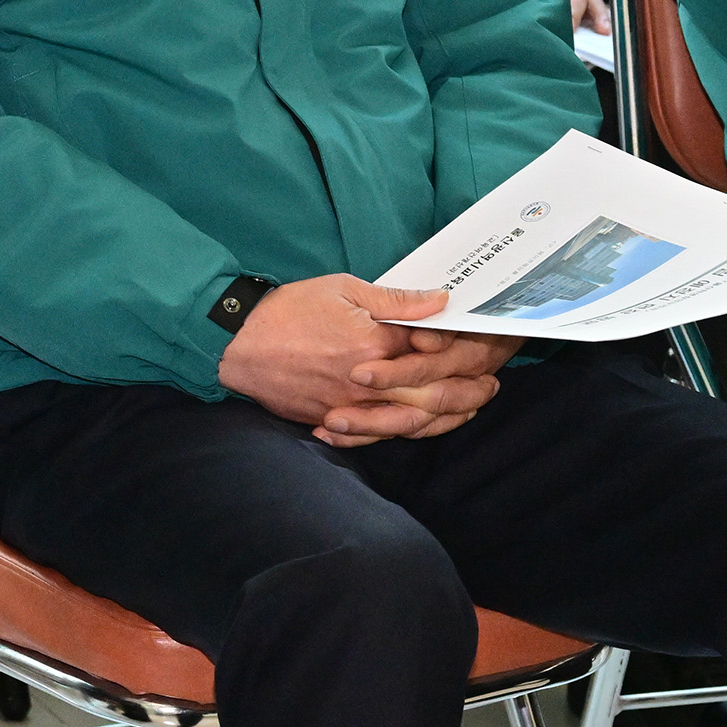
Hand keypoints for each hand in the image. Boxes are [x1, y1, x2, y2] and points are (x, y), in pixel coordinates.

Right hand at [217, 275, 502, 445]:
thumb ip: (395, 300)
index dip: (460, 348)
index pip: (435, 351)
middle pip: (434, 395)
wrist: (235, 343)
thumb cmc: (286, 310)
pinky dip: (407, 434)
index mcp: (376, 344)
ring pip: (413, 423)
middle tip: (491, 386)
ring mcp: (351, 407)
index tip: (478, 343)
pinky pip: (380, 437)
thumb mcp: (342, 289)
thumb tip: (441, 301)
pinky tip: (423, 427)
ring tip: (469, 408)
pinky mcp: (333, 420)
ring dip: (448, 418)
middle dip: (469, 391)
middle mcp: (369, 382)